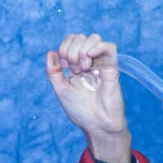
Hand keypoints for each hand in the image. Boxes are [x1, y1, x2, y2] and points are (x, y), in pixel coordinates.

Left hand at [46, 32, 132, 162]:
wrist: (97, 125)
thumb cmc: (81, 111)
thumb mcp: (61, 90)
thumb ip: (53, 72)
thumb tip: (50, 53)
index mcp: (76, 66)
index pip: (69, 42)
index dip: (63, 48)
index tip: (64, 66)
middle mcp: (89, 62)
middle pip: (80, 37)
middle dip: (71, 49)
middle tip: (73, 68)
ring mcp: (101, 64)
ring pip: (94, 38)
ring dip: (83, 49)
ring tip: (83, 68)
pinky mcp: (112, 68)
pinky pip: (109, 47)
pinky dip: (98, 47)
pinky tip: (89, 59)